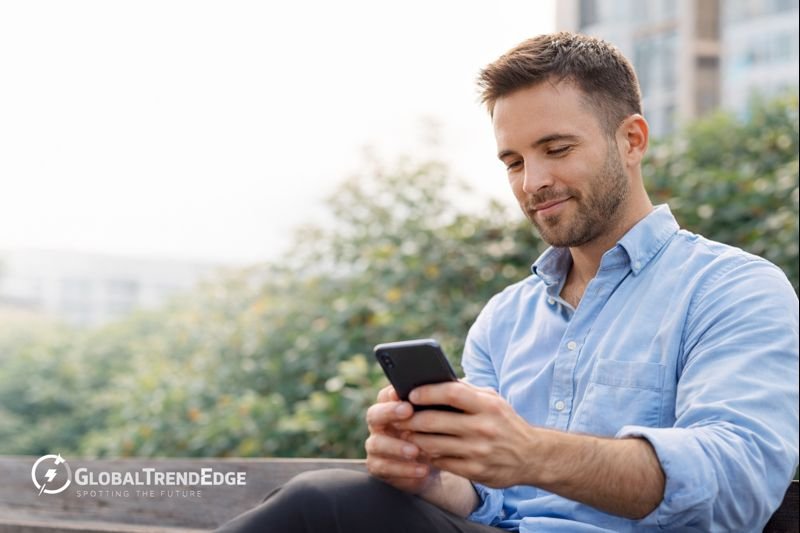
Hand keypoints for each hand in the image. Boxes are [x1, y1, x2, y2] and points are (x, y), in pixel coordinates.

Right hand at [364, 385, 439, 493]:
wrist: (433, 464)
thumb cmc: (436, 432)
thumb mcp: (439, 416)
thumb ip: (439, 402)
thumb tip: (454, 385)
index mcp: (391, 405)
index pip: (386, 394)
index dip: (394, 393)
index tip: (406, 393)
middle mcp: (380, 423)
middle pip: (375, 414)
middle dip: (390, 412)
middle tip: (408, 412)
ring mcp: (377, 445)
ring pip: (376, 443)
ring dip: (396, 446)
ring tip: (415, 450)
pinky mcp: (378, 466)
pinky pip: (384, 468)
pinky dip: (404, 469)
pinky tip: (422, 469)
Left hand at [393, 381, 535, 487]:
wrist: (532, 456)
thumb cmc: (505, 422)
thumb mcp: (493, 401)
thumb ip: (467, 391)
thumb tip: (434, 380)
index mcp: (488, 405)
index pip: (451, 392)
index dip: (427, 392)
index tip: (410, 393)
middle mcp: (483, 427)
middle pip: (434, 420)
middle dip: (410, 419)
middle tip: (398, 417)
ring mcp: (478, 451)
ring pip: (433, 444)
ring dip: (414, 438)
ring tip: (405, 433)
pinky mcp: (475, 471)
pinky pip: (441, 462)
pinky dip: (428, 455)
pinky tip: (421, 450)